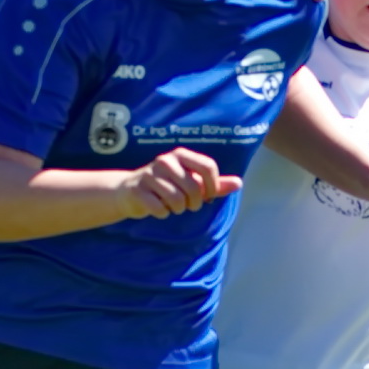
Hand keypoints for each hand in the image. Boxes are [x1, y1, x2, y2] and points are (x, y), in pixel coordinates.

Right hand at [119, 148, 239, 219]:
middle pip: (194, 187)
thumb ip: (215, 184)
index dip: (212, 186)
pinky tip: (158, 208)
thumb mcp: (192, 183)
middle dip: (195, 203)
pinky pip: (159, 209)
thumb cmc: (167, 186)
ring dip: (178, 209)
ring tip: (173, 206)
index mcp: (181, 155)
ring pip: (177, 200)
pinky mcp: (137, 189)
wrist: (129, 191)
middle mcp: (165, 160)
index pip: (208, 167)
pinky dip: (162, 214)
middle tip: (188, 205)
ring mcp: (149, 174)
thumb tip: (239, 183)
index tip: (208, 196)